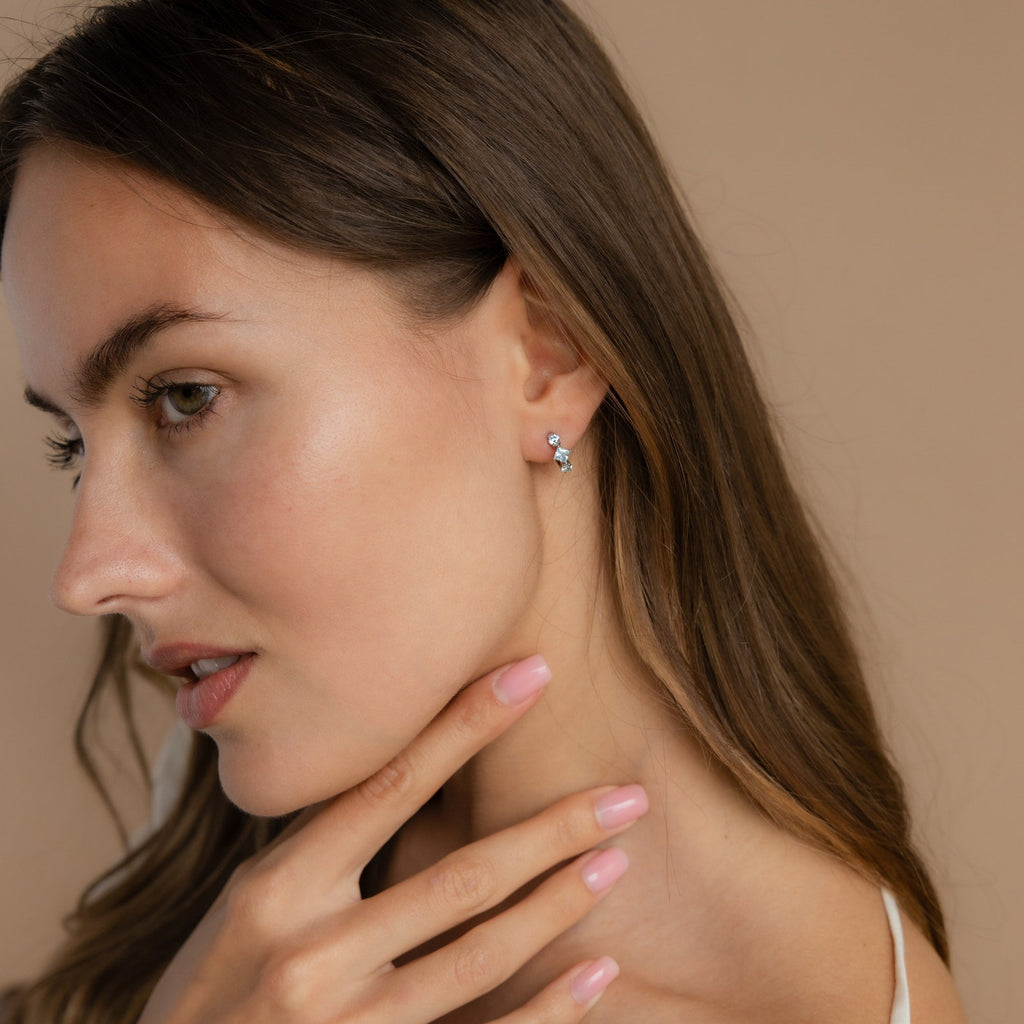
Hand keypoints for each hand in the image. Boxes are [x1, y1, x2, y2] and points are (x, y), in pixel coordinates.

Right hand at [138, 656, 646, 1022]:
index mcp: (277, 887)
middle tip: (627, 795)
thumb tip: (400, 769)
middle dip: (552, 830)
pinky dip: (547, 1009)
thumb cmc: (212, 984)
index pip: (390, 785)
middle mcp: (311, 952)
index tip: (530, 675)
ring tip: (615, 859)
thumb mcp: (244, 902)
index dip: (465, 725)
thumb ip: (318, 847)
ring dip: (558, 904)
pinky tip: (596, 973)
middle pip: (460, 875)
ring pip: (479, 952)